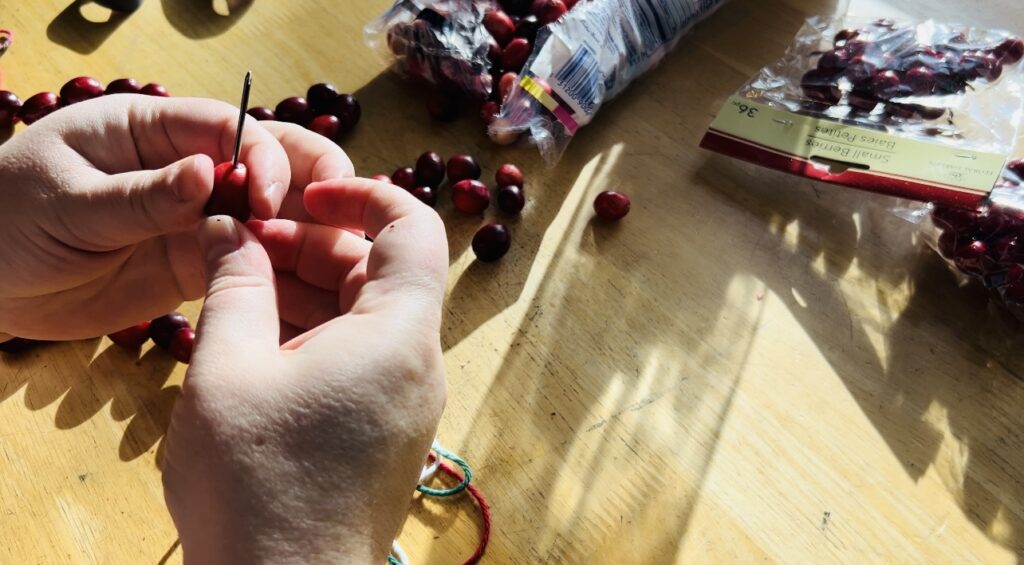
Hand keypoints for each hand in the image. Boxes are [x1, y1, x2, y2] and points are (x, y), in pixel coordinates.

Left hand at [0, 95, 350, 340]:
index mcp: (150, 131)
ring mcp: (196, 218)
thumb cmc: (7, 221)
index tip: (270, 199)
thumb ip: (141, 195)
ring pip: (268, 213)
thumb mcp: (68, 202)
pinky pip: (250, 262)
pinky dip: (280, 271)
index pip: (227, 127)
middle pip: (266, 160)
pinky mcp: (198, 264)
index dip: (262, 155)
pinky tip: (304, 287)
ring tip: (332, 256)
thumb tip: (208, 173)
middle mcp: (184, 168)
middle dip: (307, 180)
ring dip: (302, 229)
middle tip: (336, 214)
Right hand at [162, 178, 447, 562]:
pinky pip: (360, 357)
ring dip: (308, 289)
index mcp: (399, 336)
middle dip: (314, 244)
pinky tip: (258, 339)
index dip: (363, 195)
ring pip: (366, 316)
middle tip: (242, 246)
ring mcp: (405, 401)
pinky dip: (316, 332)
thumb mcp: (229, 369)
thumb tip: (230, 230)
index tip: (303, 195)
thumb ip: (234, 285)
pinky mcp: (384, 431)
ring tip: (239, 289)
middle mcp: (418, 364)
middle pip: (382, 271)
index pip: (414, 228)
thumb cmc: (258, 487)